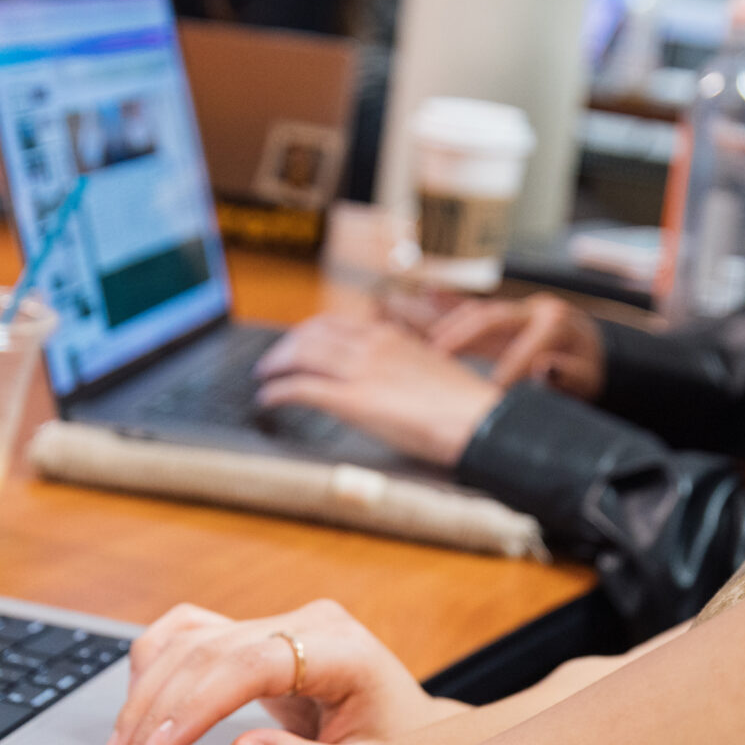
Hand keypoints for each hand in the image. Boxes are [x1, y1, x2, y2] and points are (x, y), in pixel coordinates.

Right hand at [100, 599, 459, 744]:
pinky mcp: (256, 632)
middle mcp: (306, 621)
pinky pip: (193, 632)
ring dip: (146, 696)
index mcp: (341, 646)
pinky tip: (137, 704)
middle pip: (210, 650)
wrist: (411, 732)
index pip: (251, 663)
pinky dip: (157, 664)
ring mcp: (279, 621)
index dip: (197, 706)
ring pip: (191, 640)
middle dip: (157, 714)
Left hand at [252, 314, 502, 466]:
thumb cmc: (465, 405)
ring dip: (275, 365)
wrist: (479, 421)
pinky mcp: (353, 400)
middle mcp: (372, 346)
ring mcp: (361, 371)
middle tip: (272, 362)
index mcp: (391, 337)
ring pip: (301, 355)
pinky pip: (302, 388)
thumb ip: (403, 366)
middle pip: (311, 335)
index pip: (336, 323)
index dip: (309, 332)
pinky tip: (269, 399)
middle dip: (285, 346)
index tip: (298, 343)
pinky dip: (279, 391)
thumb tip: (390, 379)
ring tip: (265, 378)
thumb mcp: (431, 369)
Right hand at [425, 294, 605, 398]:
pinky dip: (452, 302)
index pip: (525, 352)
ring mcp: (519, 308)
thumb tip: (545, 367)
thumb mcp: (587, 378)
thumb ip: (569, 374)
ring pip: (479, 311)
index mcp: (557, 325)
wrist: (593, 352)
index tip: (485, 398)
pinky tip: (429, 294)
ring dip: (451, 327)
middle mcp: (536, 309)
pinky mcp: (507, 313)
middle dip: (462, 339)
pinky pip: (476, 306)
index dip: (506, 375)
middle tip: (436, 361)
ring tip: (425, 348)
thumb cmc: (587, 371)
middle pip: (492, 319)